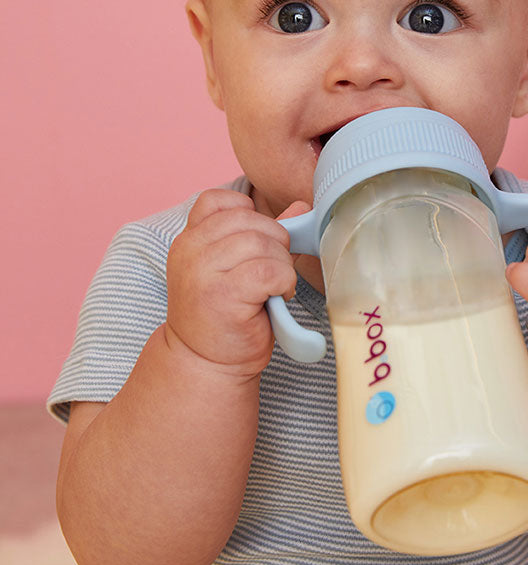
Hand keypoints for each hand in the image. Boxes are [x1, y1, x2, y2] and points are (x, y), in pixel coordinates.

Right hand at [165, 189, 310, 377]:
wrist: (206, 364)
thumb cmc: (226, 315)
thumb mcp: (239, 266)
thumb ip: (265, 233)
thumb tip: (301, 207)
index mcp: (189, 238)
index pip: (220, 200)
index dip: (250, 216)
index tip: (256, 245)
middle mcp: (189, 250)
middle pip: (251, 219)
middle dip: (275, 243)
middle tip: (273, 272)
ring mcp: (202, 271)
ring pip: (263, 243)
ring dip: (282, 265)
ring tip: (274, 287)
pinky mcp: (222, 294)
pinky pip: (270, 269)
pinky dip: (284, 281)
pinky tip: (277, 296)